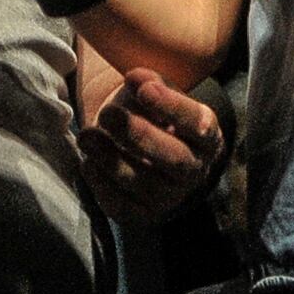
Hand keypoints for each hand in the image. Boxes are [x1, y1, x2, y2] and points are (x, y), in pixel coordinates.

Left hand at [77, 68, 224, 223]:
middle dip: (140, 136)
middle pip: (175, 159)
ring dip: (112, 160)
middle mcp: (195, 170)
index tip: (143, 90)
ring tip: (86, 136)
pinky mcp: (145, 215)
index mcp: (206, 136)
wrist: (145, 149)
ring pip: (146, 184)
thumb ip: (148, 82)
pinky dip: (103, 187)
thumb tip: (135, 79)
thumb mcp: (156, 92)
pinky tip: (87, 164)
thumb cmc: (152, 113)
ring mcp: (171, 197)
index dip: (172, 107)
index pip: (198, 124)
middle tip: (108, 114)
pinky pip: (125, 208)